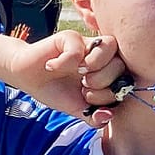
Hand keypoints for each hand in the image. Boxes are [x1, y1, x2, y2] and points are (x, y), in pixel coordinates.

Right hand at [6, 31, 125, 124]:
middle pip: (121, 65)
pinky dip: (64, 62)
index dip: (110, 95)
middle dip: (102, 83)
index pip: (126, 81)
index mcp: (109, 73)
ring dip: (94, 68)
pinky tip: (51, 67)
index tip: (89, 99)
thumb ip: (94, 117)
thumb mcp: (77, 109)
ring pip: (109, 47)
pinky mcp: (71, 37)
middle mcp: (102, 56)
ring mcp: (88, 44)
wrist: (28, 78)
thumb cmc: (56, 91)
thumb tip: (108, 115)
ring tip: (77, 74)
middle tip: (83, 87)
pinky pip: (78, 48)